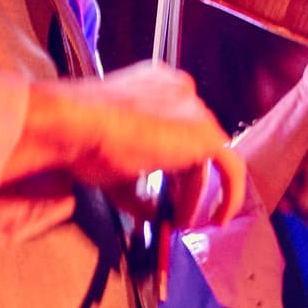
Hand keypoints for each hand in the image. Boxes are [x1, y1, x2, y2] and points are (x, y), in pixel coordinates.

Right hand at [12, 61, 245, 224]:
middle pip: (190, 143)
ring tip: (179, 220)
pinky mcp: (205, 134)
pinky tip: (219, 217)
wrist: (76, 125)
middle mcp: (180, 91)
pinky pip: (230, 167)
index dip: (171, 165)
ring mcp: (194, 109)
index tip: (163, 190)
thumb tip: (149, 213)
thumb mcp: (113, 160)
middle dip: (182, 182)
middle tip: (171, 212)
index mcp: (156, 86)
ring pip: (204, 158)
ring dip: (192, 194)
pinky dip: (229, 194)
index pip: (174, 128)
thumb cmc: (82, 137)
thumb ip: (137, 182)